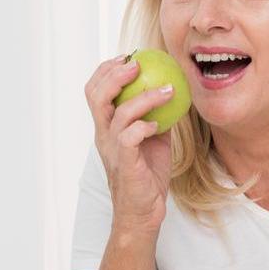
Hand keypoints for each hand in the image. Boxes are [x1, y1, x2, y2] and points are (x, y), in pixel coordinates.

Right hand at [84, 54, 176, 233]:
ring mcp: (112, 149)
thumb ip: (156, 116)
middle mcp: (104, 135)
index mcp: (106, 127)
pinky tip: (160, 124)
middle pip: (96, 95)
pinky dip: (146, 125)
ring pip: (118, 113)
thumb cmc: (148, 175)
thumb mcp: (153, 139)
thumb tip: (173, 91)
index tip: (128, 57)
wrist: (144, 212)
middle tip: (138, 63)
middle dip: (115, 74)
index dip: (107, 70)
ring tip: (168, 90)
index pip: (95, 91)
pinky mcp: (125, 163)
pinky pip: (131, 137)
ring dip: (144, 97)